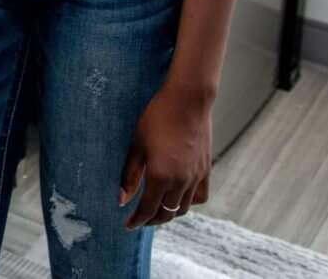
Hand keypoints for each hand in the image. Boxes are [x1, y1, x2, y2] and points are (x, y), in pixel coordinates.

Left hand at [118, 81, 213, 228]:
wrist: (188, 101)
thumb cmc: (157, 117)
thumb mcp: (137, 144)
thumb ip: (129, 175)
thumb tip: (121, 199)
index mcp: (161, 176)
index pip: (148, 209)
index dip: (137, 220)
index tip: (128, 225)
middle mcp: (181, 181)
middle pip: (166, 213)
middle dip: (151, 220)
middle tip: (139, 219)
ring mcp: (196, 177)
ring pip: (183, 208)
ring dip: (169, 213)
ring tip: (156, 210)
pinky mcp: (206, 170)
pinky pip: (200, 197)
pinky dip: (188, 203)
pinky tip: (179, 197)